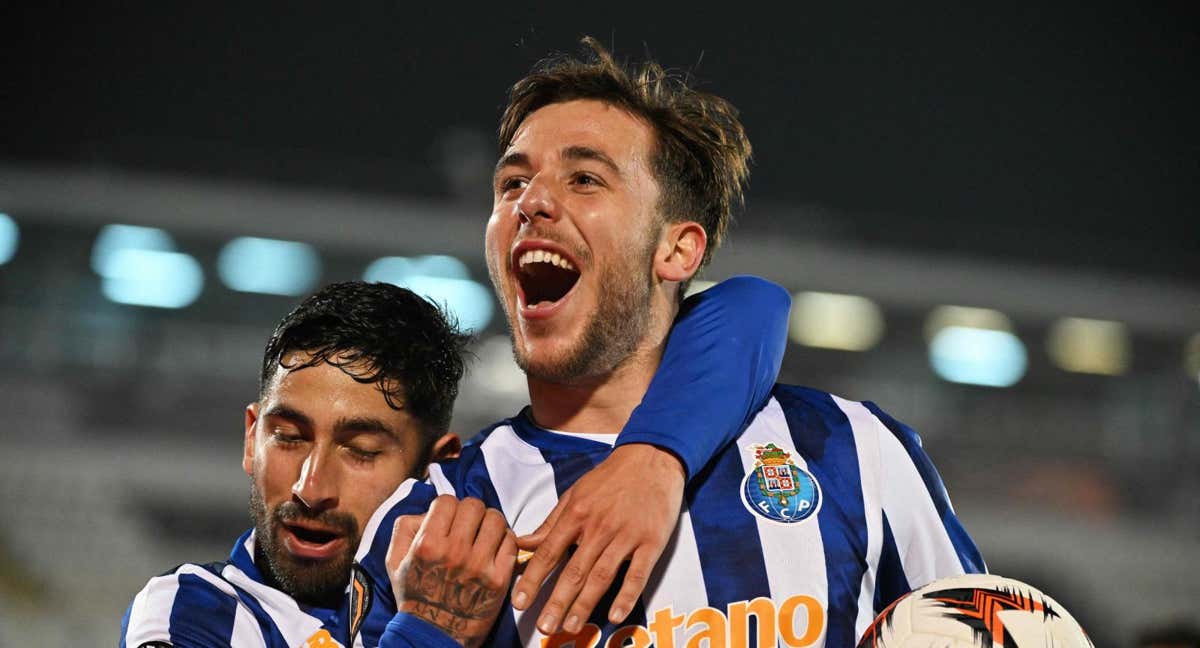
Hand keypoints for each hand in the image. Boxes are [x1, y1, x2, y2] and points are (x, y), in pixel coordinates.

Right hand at [386, 496, 516, 647]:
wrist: (433, 634)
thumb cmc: (414, 596)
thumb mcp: (394, 561)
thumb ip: (405, 527)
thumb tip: (428, 509)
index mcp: (427, 545)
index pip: (447, 501)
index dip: (448, 507)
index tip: (449, 518)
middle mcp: (454, 553)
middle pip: (474, 505)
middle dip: (470, 512)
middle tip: (468, 525)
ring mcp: (479, 566)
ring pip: (495, 519)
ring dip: (490, 523)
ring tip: (484, 534)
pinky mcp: (499, 580)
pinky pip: (511, 542)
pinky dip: (504, 540)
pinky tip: (494, 549)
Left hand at [513, 443, 684, 634]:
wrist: (651, 458)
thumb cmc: (610, 478)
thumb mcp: (575, 492)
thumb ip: (550, 522)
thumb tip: (523, 543)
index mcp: (577, 514)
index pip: (549, 552)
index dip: (533, 580)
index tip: (519, 603)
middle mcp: (599, 527)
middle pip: (574, 570)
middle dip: (557, 601)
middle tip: (545, 628)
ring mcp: (626, 535)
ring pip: (602, 575)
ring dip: (586, 603)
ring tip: (572, 626)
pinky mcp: (651, 541)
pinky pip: (637, 573)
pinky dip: (626, 596)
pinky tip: (614, 614)